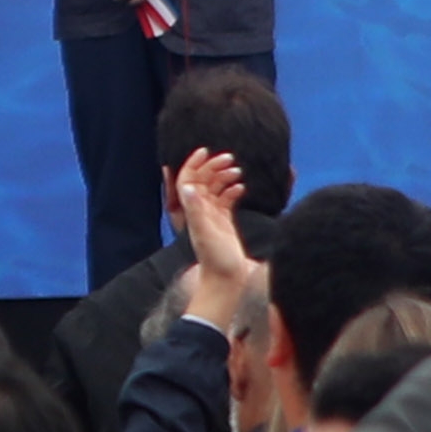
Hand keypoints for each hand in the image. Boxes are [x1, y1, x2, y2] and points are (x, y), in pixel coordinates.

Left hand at [173, 148, 264, 341]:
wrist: (226, 281)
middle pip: (203, 181)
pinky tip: (242, 187)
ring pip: (215, 189)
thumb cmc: (215, 259)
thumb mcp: (205, 233)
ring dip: (223, 177)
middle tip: (229, 158)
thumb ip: (197, 210)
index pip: (188, 180)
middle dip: (213, 167)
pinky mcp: (225, 224)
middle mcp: (201, 212)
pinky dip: (232, 191)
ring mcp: (213, 218)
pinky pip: (226, 201)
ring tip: (237, 171)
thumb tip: (188, 186)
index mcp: (194, 211)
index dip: (193, 164)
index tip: (205, 150)